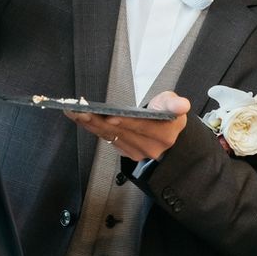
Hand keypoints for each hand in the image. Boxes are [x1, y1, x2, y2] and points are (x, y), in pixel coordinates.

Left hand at [64, 91, 190, 161]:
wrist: (165, 129)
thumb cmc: (165, 112)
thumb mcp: (172, 103)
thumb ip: (175, 103)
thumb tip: (182, 105)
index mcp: (165, 134)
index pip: (142, 127)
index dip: (126, 122)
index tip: (110, 117)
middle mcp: (151, 147)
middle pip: (122, 133)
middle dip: (99, 121)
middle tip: (81, 111)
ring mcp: (137, 152)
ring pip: (110, 137)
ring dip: (90, 125)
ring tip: (74, 112)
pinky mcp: (126, 152)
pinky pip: (106, 139)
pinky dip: (92, 128)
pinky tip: (80, 118)